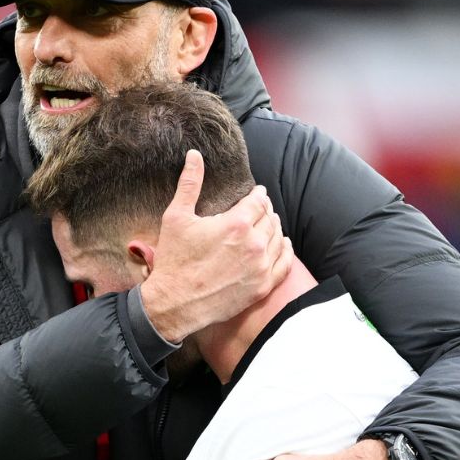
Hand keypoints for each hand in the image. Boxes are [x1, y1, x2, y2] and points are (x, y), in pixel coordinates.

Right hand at [139, 150, 293, 343]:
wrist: (175, 304)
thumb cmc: (174, 260)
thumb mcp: (177, 217)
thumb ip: (190, 183)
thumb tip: (194, 155)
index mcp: (235, 224)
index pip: (258, 201)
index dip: (258, 194)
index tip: (257, 192)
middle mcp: (254, 244)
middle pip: (270, 218)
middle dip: (266, 210)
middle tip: (262, 208)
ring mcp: (261, 267)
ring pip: (278, 239)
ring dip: (275, 228)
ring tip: (271, 223)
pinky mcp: (262, 287)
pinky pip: (284, 264)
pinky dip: (286, 251)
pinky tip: (284, 245)